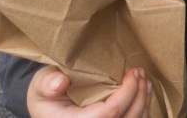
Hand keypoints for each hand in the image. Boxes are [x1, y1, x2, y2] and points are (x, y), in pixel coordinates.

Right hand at [28, 65, 151, 117]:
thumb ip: (47, 83)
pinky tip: (143, 92)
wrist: (48, 106)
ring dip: (143, 101)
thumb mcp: (41, 85)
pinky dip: (142, 108)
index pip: (108, 114)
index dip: (126, 94)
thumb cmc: (46, 93)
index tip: (133, 72)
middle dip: (138, 95)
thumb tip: (60, 82)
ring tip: (145, 80)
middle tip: (141, 72)